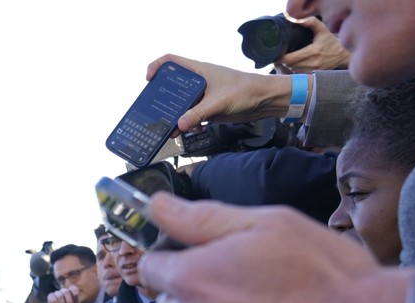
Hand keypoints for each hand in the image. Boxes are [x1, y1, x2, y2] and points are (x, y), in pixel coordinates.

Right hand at [47, 285, 80, 302]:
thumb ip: (76, 300)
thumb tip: (75, 293)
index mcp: (71, 292)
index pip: (73, 288)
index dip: (74, 290)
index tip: (75, 294)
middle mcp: (64, 291)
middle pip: (66, 292)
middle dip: (69, 301)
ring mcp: (57, 293)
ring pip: (59, 295)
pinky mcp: (50, 296)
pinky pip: (53, 299)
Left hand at [139, 193, 412, 302]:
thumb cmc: (325, 276)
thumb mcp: (266, 225)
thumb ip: (201, 217)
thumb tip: (158, 206)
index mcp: (190, 280)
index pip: (150, 265)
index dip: (173, 254)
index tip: (198, 252)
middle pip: (171, 301)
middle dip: (196, 288)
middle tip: (245, 278)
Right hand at [146, 54, 292, 132]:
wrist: (265, 100)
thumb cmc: (246, 90)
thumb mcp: (219, 103)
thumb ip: (197, 114)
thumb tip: (179, 125)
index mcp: (199, 71)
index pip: (171, 61)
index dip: (157, 67)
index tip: (149, 79)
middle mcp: (198, 82)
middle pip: (173, 87)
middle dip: (164, 101)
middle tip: (157, 112)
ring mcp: (203, 95)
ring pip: (182, 105)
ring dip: (177, 117)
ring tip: (174, 129)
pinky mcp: (208, 108)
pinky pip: (192, 116)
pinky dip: (190, 124)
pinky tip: (194, 129)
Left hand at [274, 17, 349, 73]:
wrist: (342, 54)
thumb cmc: (331, 41)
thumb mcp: (322, 30)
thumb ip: (312, 23)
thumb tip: (298, 20)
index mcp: (313, 52)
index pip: (291, 59)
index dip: (281, 58)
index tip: (277, 54)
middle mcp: (313, 63)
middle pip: (290, 65)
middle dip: (284, 61)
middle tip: (281, 56)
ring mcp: (313, 71)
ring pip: (293, 71)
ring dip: (288, 66)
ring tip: (287, 60)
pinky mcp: (314, 75)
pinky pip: (299, 76)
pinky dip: (294, 71)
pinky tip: (294, 65)